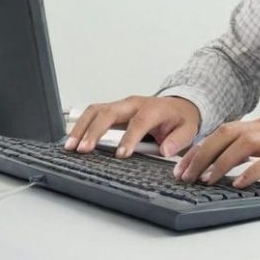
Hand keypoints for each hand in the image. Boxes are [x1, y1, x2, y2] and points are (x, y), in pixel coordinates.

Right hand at [64, 95, 200, 157]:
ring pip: (96, 110)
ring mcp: (122, 105)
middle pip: (110, 112)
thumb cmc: (180, 119)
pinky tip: (73, 140)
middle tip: (84, 149)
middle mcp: (134, 104)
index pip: (139, 122)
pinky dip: (81, 125)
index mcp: (154, 109)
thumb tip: (165, 150)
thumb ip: (178, 140)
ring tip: (70, 147)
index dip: (129, 138)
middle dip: (95, 130)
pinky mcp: (114, 109)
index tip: (121, 155)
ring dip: (82, 127)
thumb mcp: (188, 129)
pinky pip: (94, 114)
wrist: (178, 106)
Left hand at [173, 115, 259, 189]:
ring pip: (247, 141)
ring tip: (207, 180)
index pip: (229, 129)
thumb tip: (234, 162)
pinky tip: (240, 183)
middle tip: (185, 174)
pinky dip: (253, 170)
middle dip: (203, 153)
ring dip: (222, 161)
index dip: (203, 147)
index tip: (184, 166)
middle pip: (231, 132)